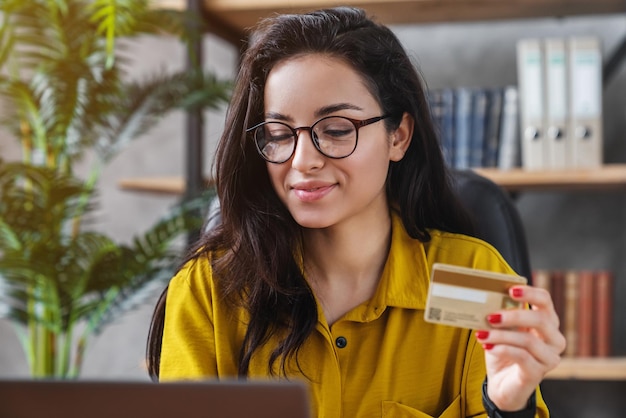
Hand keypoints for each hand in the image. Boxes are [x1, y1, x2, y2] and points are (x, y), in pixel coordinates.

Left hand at [475, 285, 565, 410]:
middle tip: (490, 316)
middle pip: (540, 319)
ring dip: (501, 335)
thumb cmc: (503, 352)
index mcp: (547, 323)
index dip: (530, 293)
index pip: (545, 301)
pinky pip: (521, 356)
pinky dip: (501, 349)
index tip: (510, 290)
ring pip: (528, 340)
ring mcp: (549, 358)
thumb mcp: (501, 330)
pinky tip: (487, 347)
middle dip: (513, 315)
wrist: (502, 385)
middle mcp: (554, 339)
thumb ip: (500, 315)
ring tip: (481, 334)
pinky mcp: (538, 373)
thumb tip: (486, 299)